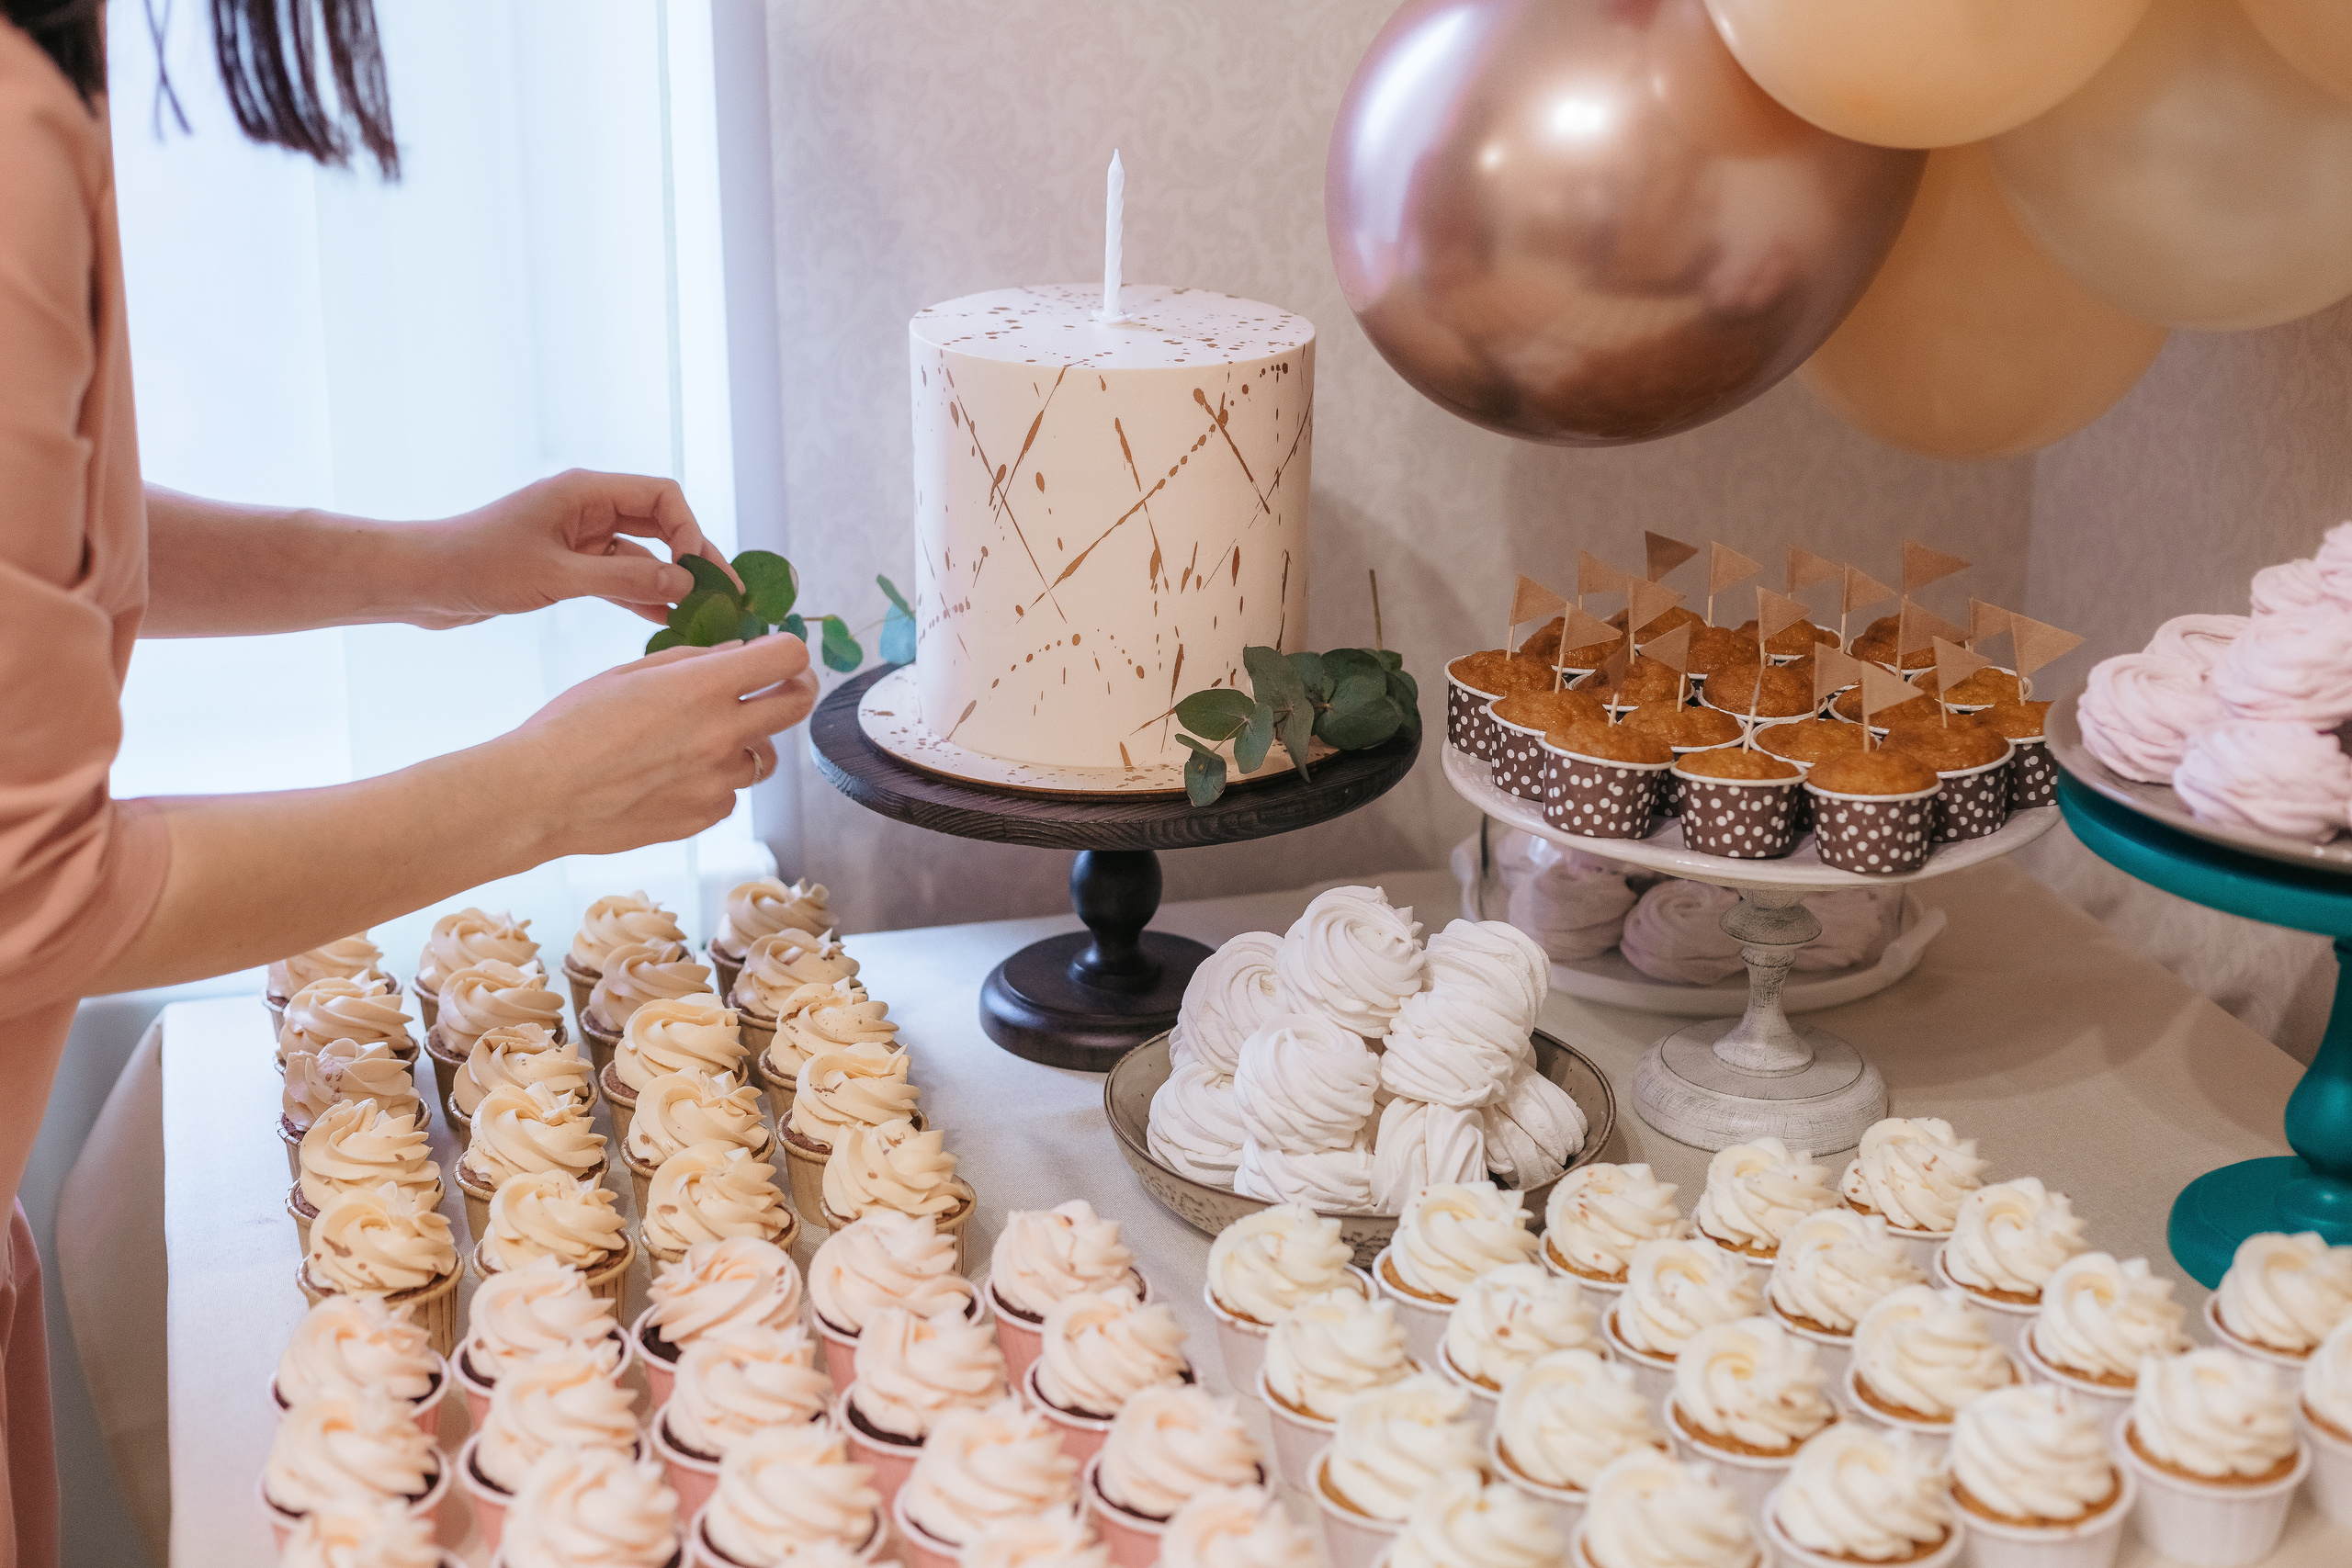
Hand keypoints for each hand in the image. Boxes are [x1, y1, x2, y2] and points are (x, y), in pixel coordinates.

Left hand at [414, 470, 724, 628]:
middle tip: (724, 595)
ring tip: (703, 614)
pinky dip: (642, 595)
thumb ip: (624, 576)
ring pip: (642, 554)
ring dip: (670, 581)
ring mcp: (577, 537)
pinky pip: (618, 576)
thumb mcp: (557, 575)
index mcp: (585, 491)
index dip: (689, 530)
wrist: (421, 581)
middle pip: (660, 523)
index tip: (697, 572)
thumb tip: (683, 581)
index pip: (662, 496)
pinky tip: (665, 620)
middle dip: (692, 557)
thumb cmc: (477, 565)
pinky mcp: (566, 566)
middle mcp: (586, 508)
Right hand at [497, 632, 817, 858]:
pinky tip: (673, 777)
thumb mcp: (629, 673)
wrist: (541, 795)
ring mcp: (718, 780)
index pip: (788, 658)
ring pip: (764, 757)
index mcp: (704, 688)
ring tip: (700, 742)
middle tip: (778, 687)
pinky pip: (729, 794)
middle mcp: (722, 734)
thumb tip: (740, 654)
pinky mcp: (704, 816)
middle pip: (797, 705)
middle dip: (795, 689)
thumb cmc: (571, 726)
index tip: (778, 653)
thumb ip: (693, 661)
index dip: (788, 650)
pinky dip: (713, 783)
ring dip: (746, 744)